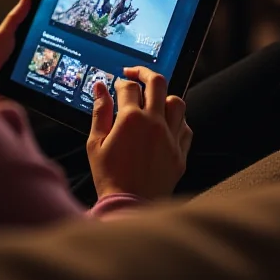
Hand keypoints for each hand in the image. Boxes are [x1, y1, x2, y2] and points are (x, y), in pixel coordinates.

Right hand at [87, 66, 192, 200]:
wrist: (128, 206)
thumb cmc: (108, 176)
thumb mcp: (94, 143)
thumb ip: (99, 111)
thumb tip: (99, 87)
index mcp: (130, 119)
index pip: (129, 87)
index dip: (121, 82)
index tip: (117, 86)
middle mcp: (154, 124)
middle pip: (157, 83)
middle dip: (145, 72)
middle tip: (136, 73)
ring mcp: (170, 138)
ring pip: (177, 102)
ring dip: (165, 97)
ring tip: (153, 101)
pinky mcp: (180, 153)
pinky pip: (186, 127)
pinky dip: (177, 122)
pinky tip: (166, 126)